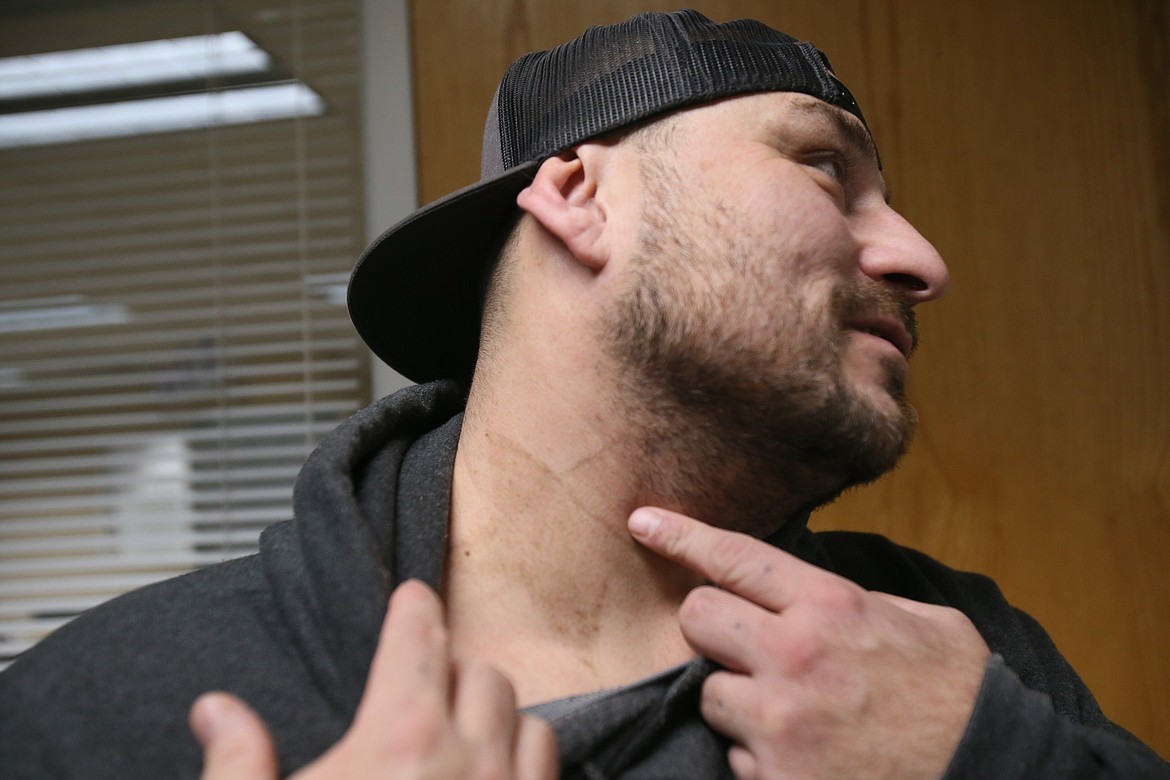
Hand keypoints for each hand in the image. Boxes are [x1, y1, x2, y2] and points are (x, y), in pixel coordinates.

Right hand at [190, 580, 558, 779]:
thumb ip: (236, 764)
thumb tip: (216, 708)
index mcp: (399, 740)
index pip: (417, 641)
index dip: (414, 610)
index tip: (414, 597)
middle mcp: (469, 760)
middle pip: (481, 674)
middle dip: (453, 670)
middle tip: (426, 685)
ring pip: (531, 721)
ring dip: (501, 718)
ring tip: (467, 732)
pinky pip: (553, 776)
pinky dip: (531, 765)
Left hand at [628, 507, 989, 779]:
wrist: (989, 774)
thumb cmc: (958, 696)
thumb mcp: (920, 622)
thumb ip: (851, 600)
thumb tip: (801, 591)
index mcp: (832, 606)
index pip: (734, 557)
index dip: (681, 535)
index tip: (642, 522)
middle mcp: (795, 658)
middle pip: (697, 618)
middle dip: (713, 628)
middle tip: (747, 647)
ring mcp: (780, 724)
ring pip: (707, 692)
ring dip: (738, 701)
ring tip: (794, 714)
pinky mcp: (774, 779)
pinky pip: (734, 756)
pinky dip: (759, 757)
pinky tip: (806, 757)